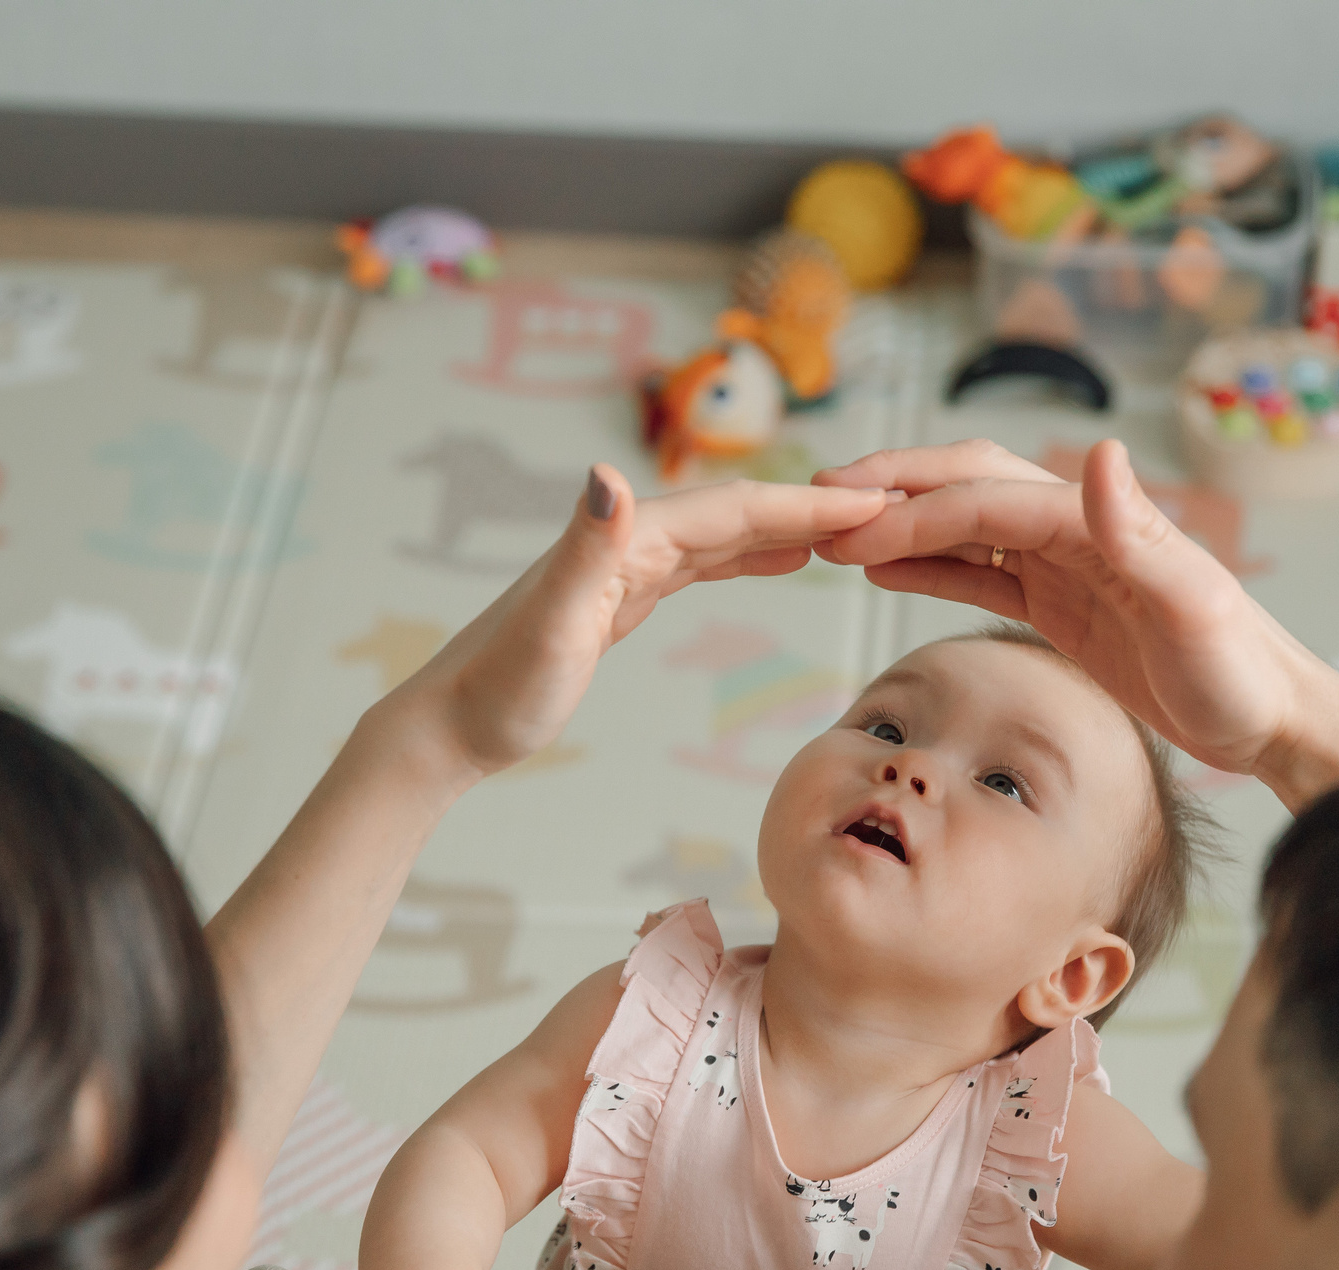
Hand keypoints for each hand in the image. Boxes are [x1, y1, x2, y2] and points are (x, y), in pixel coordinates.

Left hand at [399, 468, 890, 777]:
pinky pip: (700, 566)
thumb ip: (584, 546)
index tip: (875, 498)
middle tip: (891, 507)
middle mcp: (624, 539)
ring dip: (786, 525)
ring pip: (722, 535)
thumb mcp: (550, 621)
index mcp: (622, 539)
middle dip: (811, 506)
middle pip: (736, 512)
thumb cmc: (499, 687)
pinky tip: (778, 562)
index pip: (732, 510)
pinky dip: (746, 556)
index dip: (805, 502)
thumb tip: (609, 471)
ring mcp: (621, 568)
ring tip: (853, 526)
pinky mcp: (619, 600)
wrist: (447, 727)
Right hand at [815, 439, 1338, 809]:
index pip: (988, 501)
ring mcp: (1068, 565)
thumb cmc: (1240, 674)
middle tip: (814, 505)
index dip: (915, 505)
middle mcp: (1080, 530)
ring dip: (900, 524)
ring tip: (827, 536)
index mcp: (1101, 525)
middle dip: (892, 490)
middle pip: (968, 488)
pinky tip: (883, 568)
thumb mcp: (1196, 610)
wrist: (1271, 720)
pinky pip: (981, 573)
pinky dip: (930, 564)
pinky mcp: (1062, 604)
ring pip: (966, 525)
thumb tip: (1101, 455)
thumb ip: (1145, 537)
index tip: (846, 524)